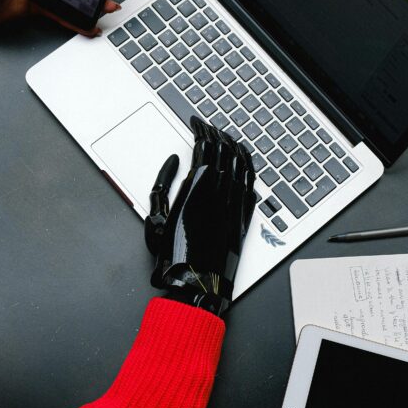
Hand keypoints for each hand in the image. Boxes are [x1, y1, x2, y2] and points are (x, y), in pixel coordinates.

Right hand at [145, 118, 256, 315]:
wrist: (197, 284)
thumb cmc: (173, 257)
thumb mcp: (156, 216)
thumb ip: (161, 185)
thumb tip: (172, 164)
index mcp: (197, 186)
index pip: (204, 145)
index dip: (201, 130)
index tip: (196, 123)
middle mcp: (220, 190)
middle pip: (224, 150)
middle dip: (216, 133)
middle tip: (208, 127)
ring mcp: (236, 202)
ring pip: (240, 162)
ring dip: (232, 145)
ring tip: (225, 136)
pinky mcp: (245, 216)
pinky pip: (251, 181)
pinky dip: (248, 165)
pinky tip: (245, 158)